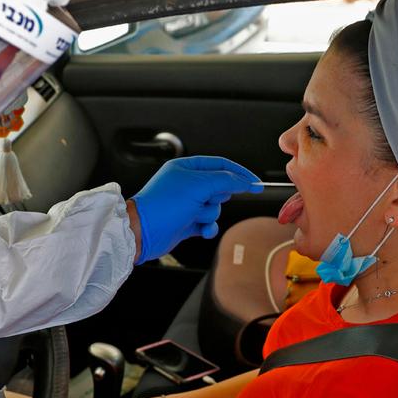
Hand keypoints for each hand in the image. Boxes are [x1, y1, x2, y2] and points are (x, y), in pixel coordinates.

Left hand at [131, 156, 260, 262]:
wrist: (142, 232)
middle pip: (219, 188)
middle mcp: (186, 184)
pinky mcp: (186, 222)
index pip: (220, 165)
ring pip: (215, 207)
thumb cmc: (163, 205)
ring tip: (194, 216)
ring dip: (208, 214)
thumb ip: (225, 180)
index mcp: (186, 168)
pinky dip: (207, 227)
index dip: (239, 173)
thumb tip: (244, 181)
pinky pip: (208, 223)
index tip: (255, 183)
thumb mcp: (198, 186)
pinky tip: (200, 229)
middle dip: (216, 197)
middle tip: (205, 200)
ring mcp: (186, 204)